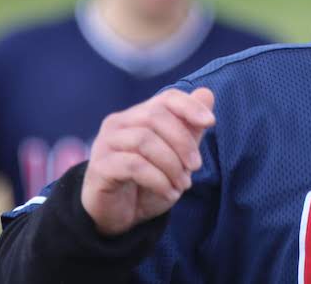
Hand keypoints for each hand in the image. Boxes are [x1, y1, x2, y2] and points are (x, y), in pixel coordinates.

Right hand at [81, 87, 215, 235]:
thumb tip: (207, 93)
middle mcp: (119, 123)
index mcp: (139, 115)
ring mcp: (106, 143)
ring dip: (171, 164)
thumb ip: (190, 128)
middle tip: (196, 167)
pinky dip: (158, 179)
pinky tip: (168, 192)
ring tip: (182, 185)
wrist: (120, 217)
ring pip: (145, 140)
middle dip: (183, 142)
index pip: (167, 98)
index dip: (190, 106)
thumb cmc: (148, 183)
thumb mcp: (176, 157)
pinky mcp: (100, 167)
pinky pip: (134, 165)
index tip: (211, 122)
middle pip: (156, 117)